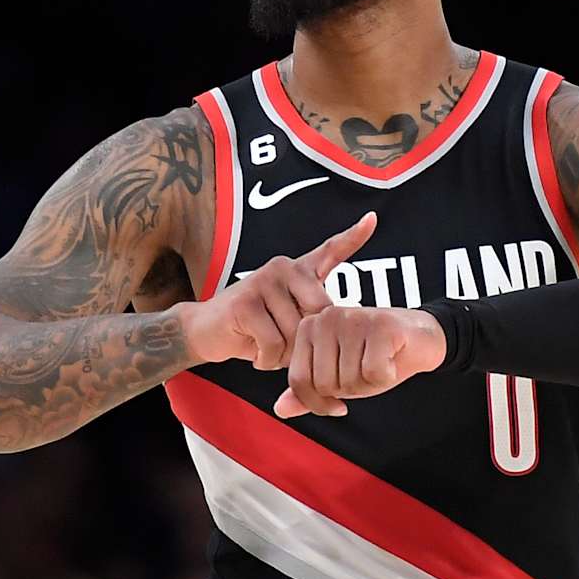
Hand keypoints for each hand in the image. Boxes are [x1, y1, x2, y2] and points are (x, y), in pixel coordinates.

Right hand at [179, 212, 376, 370]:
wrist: (206, 331)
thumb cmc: (256, 330)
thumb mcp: (289, 323)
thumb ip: (312, 323)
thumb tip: (339, 333)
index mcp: (300, 271)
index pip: (331, 251)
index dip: (353, 236)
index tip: (372, 219)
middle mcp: (284, 267)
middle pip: (320, 313)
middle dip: (305, 342)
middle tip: (282, 344)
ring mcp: (264, 280)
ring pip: (295, 334)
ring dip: (282, 355)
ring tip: (264, 345)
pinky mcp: (246, 301)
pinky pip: (273, 343)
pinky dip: (265, 359)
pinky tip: (254, 351)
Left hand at [274, 306, 446, 417]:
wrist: (420, 339)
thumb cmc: (375, 356)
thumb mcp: (337, 377)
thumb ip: (308, 391)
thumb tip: (280, 409)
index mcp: (308, 327)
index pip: (299, 381)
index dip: (319, 402)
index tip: (338, 401)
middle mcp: (326, 318)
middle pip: (325, 384)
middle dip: (350, 390)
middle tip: (366, 370)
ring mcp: (353, 318)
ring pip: (350, 381)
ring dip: (370, 384)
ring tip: (380, 363)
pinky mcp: (381, 325)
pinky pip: (374, 373)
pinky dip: (386, 376)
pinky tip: (392, 361)